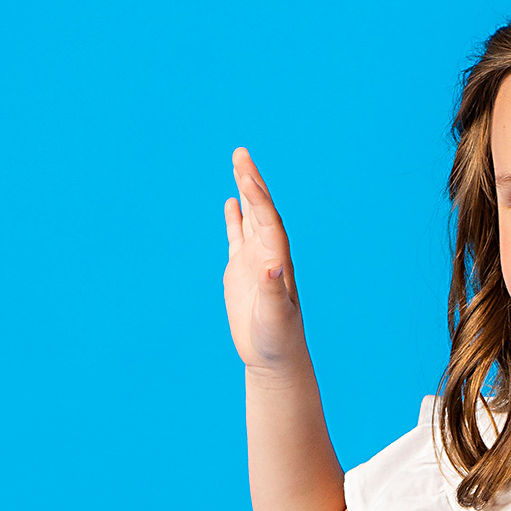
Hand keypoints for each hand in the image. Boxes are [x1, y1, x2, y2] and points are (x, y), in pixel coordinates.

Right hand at [223, 148, 307, 373]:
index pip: (268, 222)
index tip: (245, 178)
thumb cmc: (277, 340)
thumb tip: (273, 266)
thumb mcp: (275, 318)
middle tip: (241, 153)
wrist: (274, 357)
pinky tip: (232, 201)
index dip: (257, 199)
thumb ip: (273, 292)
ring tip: (239, 164)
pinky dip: (236, 218)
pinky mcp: (242, 272)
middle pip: (261, 211)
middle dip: (252, 182)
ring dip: (245, 192)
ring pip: (250, 218)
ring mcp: (255, 261)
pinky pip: (239, 237)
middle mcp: (269, 254)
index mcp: (278, 261)